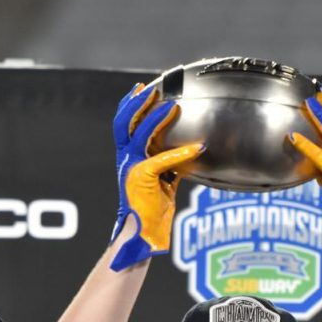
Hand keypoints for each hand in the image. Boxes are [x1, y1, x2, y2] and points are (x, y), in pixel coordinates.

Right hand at [109, 83, 204, 270]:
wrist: (143, 233)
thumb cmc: (153, 210)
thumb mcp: (163, 181)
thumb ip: (170, 164)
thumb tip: (189, 151)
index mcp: (128, 158)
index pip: (124, 125)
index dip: (131, 105)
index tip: (142, 89)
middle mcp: (125, 159)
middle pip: (123, 122)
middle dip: (136, 102)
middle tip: (150, 87)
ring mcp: (131, 167)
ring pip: (139, 133)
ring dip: (154, 117)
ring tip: (170, 105)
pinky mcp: (142, 177)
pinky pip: (163, 159)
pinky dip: (181, 152)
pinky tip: (197, 146)